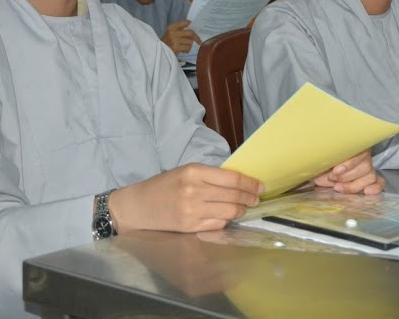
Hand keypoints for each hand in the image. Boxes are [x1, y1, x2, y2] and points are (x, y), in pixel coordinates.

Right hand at [109, 164, 261, 233]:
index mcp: (194, 172)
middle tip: (256, 199)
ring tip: (243, 208)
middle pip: (234, 196)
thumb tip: (238, 182)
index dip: (250, 183)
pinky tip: (226, 217)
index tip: (260, 186)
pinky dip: (226, 221)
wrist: (138, 206)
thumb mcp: (185, 171)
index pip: (232, 178)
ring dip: (240, 210)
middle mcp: (194, 191)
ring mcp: (192, 211)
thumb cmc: (163, 186)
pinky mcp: (190, 227)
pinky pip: (218, 225)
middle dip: (250, 198)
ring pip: (229, 212)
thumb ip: (210, 176)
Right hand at [161, 20, 201, 54]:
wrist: (158, 51)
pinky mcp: (176, 47)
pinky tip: (184, 51)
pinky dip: (187, 50)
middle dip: (196, 37)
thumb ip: (180, 30)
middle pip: (190, 33)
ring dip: (190, 45)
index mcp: (172, 27)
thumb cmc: (167, 42)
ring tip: (185, 47)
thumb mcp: (171, 33)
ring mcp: (174, 40)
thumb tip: (194, 28)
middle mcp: (173, 32)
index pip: (185, 22)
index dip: (191, 24)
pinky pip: (187, 47)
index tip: (196, 27)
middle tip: (199, 41)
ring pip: (190, 41)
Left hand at [312, 149, 384, 194]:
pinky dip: (376, 187)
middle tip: (332, 178)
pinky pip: (380, 182)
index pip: (359, 152)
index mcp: (354, 145)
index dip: (348, 163)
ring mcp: (369, 168)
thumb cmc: (323, 162)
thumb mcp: (322, 159)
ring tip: (338, 187)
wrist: (323, 170)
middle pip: (365, 166)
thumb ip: (323, 161)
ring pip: (370, 176)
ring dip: (353, 185)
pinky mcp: (372, 179)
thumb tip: (321, 166)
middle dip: (346, 176)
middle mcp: (364, 155)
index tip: (335, 171)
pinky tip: (367, 192)